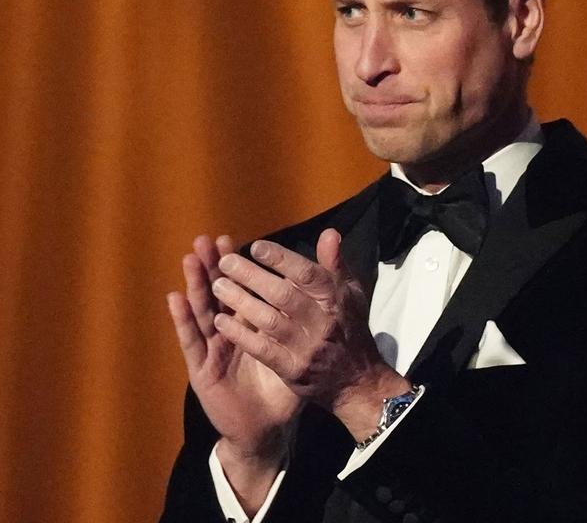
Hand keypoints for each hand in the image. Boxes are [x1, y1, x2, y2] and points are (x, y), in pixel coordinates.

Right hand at [167, 235, 300, 509]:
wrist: (267, 428)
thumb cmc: (283, 389)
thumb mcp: (301, 352)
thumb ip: (310, 324)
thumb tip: (331, 294)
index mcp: (252, 326)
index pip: (244, 290)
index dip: (239, 266)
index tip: (236, 240)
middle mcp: (229, 333)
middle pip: (219, 294)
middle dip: (213, 267)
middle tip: (209, 239)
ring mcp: (213, 349)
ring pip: (203, 311)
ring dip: (196, 284)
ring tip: (190, 257)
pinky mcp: (202, 369)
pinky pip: (191, 341)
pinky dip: (182, 319)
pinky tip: (174, 298)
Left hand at [208, 228, 408, 438]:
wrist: (355, 379)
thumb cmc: (348, 328)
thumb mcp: (350, 294)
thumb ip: (335, 265)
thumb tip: (328, 233)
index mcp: (336, 299)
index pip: (307, 274)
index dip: (281, 259)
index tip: (255, 247)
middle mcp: (323, 322)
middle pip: (283, 295)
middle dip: (252, 276)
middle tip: (225, 262)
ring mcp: (307, 348)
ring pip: (269, 321)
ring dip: (241, 302)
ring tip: (217, 286)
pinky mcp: (293, 370)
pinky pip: (262, 350)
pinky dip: (240, 335)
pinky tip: (221, 322)